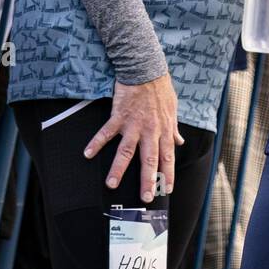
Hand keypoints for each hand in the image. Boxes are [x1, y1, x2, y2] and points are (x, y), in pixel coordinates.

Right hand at [83, 74, 183, 202]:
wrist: (146, 70)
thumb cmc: (161, 89)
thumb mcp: (173, 110)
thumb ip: (174, 129)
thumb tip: (180, 142)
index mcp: (164, 131)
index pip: (168, 158)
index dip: (168, 175)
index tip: (167, 190)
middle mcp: (150, 131)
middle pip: (149, 161)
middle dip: (147, 181)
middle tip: (145, 198)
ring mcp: (134, 125)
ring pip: (126, 151)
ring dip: (119, 169)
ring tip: (111, 184)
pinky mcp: (119, 116)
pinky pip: (106, 132)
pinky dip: (96, 143)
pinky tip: (88, 154)